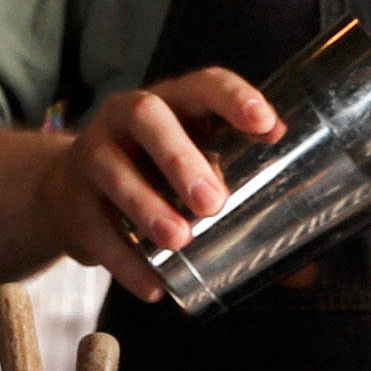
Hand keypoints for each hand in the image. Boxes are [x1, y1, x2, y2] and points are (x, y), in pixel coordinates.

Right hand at [57, 70, 277, 298]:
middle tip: (213, 202)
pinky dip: (123, 258)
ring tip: (178, 240)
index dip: (233, 98)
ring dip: (146, 204)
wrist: (67, 194)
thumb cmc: (153, 179)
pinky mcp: (72, 202)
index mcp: (172, 104)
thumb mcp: (195, 178)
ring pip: (112, 167)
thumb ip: (245, 214)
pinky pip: (93, 226)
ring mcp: (93, 155)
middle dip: (179, 156)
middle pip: (147, 116)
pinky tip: (152, 285)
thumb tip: (303, 273)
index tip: (266, 125)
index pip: (203, 85)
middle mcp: (126, 118)